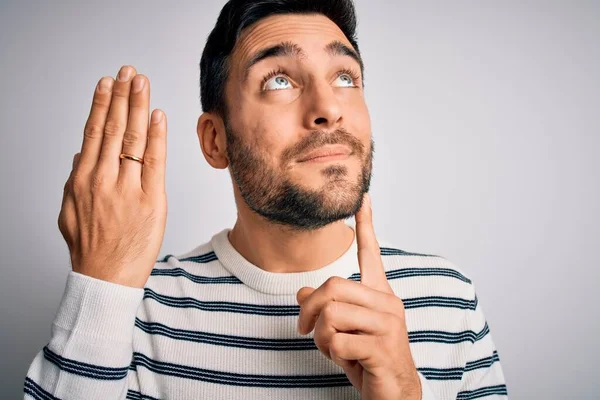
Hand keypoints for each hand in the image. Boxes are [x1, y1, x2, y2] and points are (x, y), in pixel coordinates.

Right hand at [58, 65, 167, 288]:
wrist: (106, 278)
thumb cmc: (90, 249)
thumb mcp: (69, 213)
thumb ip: (74, 183)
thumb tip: (81, 155)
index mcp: (83, 180)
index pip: (93, 132)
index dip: (102, 104)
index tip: (108, 84)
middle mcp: (104, 179)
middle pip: (113, 128)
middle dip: (122, 97)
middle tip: (128, 73)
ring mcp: (128, 188)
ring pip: (132, 139)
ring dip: (137, 107)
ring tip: (141, 83)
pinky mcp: (151, 200)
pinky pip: (154, 162)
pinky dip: (156, 137)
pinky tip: (157, 116)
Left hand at [296, 194, 420, 399]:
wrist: (393, 394)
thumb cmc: (366, 358)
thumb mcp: (341, 330)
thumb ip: (326, 307)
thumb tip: (301, 292)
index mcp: (379, 295)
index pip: (371, 254)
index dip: (366, 225)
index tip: (363, 198)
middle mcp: (387, 304)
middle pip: (332, 286)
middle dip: (309, 310)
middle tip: (304, 329)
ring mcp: (388, 325)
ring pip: (331, 314)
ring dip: (321, 337)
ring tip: (335, 348)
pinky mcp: (382, 348)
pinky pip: (336, 341)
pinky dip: (330, 354)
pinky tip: (346, 360)